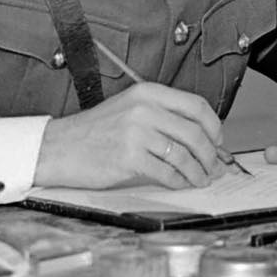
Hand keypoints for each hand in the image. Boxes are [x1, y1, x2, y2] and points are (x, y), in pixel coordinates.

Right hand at [34, 82, 225, 189]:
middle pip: (195, 132)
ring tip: (201, 178)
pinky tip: (181, 183)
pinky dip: (180, 181)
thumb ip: (162, 117)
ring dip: (198, 172)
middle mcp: (144, 109)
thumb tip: (200, 137)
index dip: (214, 125)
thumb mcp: (130, 109)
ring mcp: (137, 133)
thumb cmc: (94, 131)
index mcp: (147, 92)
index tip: (218, 140)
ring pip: (185, 155)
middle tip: (215, 166)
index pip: (196, 105)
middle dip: (211, 154)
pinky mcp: (130, 158)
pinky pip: (167, 173)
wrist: (59, 147)